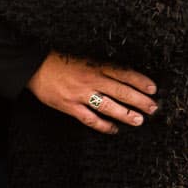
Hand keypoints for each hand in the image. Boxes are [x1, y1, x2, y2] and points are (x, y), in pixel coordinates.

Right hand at [28, 52, 157, 134]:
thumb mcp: (82, 57)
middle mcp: (91, 79)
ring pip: (108, 106)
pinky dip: (103, 125)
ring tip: (139, 120)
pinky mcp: (70, 106)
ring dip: (126, 114)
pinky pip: (90, 119)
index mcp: (95, 65)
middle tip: (153, 108)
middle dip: (139, 100)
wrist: (33, 66)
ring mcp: (80, 94)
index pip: (123, 72)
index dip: (140, 81)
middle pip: (121, 90)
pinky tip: (114, 130)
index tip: (153, 88)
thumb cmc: (59, 60)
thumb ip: (100, 66)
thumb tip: (122, 75)